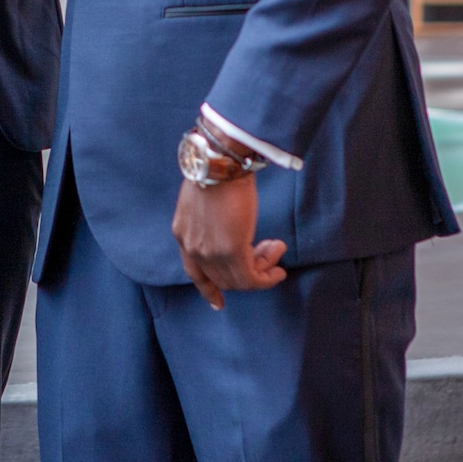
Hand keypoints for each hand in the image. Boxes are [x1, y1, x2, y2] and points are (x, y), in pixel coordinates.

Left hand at [171, 174, 286, 310]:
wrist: (220, 159)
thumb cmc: (216, 169)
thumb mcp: (204, 199)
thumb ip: (210, 221)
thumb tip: (231, 230)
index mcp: (183, 234)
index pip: (194, 272)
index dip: (208, 289)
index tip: (219, 302)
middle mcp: (192, 247)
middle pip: (222, 277)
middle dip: (249, 269)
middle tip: (270, 252)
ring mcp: (210, 252)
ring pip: (239, 279)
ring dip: (262, 269)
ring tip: (277, 250)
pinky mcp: (231, 250)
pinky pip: (251, 277)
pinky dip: (267, 276)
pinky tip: (279, 267)